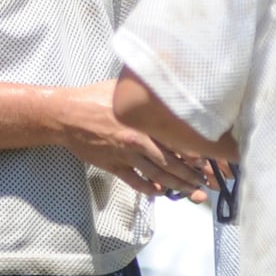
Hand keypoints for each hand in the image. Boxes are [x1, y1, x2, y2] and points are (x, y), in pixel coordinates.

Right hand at [57, 82, 209, 195]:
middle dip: (191, 176)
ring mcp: (126, 156)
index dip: (195, 154)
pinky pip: (135, 182)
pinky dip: (149, 190)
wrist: (66, 115)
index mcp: (145, 121)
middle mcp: (139, 140)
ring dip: (177, 187)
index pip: (177, 141)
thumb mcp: (124, 88)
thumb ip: (147, 92)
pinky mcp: (113, 166)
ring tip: (192, 193)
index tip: (209, 161)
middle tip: (206, 185)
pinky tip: (160, 194)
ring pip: (157, 176)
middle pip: (172, 163)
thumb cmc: (94, 97)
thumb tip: (167, 82)